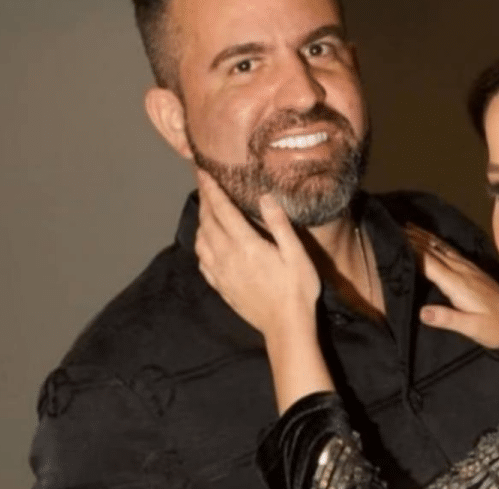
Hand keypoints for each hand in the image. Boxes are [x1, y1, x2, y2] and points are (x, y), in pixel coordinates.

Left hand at [194, 170, 320, 339]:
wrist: (286, 327)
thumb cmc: (297, 289)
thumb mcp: (296, 254)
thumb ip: (279, 224)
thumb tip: (265, 197)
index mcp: (246, 246)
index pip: (222, 210)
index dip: (212, 189)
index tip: (203, 172)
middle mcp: (228, 257)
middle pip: (208, 222)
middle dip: (204, 200)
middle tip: (203, 183)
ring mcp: (221, 274)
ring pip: (201, 241)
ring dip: (201, 221)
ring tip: (206, 209)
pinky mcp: (221, 287)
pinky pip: (203, 261)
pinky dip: (200, 245)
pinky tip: (206, 242)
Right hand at [406, 225, 498, 371]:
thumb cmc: (496, 329)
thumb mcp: (472, 329)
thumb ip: (448, 319)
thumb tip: (422, 312)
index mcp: (459, 284)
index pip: (429, 263)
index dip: (411, 250)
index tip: (393, 239)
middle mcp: (463, 271)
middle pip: (433, 250)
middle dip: (413, 238)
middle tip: (393, 227)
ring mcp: (469, 269)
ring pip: (442, 248)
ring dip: (424, 236)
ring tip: (407, 226)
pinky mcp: (473, 271)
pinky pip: (450, 251)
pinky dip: (437, 243)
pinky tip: (432, 240)